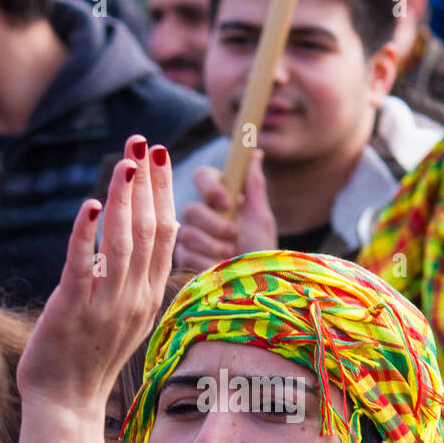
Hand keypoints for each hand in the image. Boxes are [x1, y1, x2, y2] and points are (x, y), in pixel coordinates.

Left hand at [17, 135, 176, 417]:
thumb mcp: (116, 314)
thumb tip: (116, 234)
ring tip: (126, 161)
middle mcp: (136, 298)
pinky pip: (83, 265)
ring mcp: (107, 305)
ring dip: (125, 198)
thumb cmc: (85, 358)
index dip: (163, 193)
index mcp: (148, 297)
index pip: (165, 235)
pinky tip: (89, 204)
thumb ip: (121, 276)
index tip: (160, 157)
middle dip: (150, 184)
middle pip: (152, 231)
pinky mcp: (74, 309)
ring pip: (123, 242)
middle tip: (147, 143)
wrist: (65, 403)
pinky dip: (86, 233)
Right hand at [174, 150, 276, 270]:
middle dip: (215, 224)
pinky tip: (219, 269)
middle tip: (234, 235)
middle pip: (191, 208)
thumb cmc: (260, 253)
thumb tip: (256, 152)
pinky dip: (208, 262)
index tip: (227, 201)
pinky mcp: (182, 260)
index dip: (211, 186)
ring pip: (188, 233)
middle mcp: (201, 217)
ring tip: (231, 255)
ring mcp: (189, 239)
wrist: (255, 290)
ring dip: (214, 246)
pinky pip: (186, 255)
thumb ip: (254, 186)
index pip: (203, 177)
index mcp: (219, 200)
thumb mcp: (261, 219)